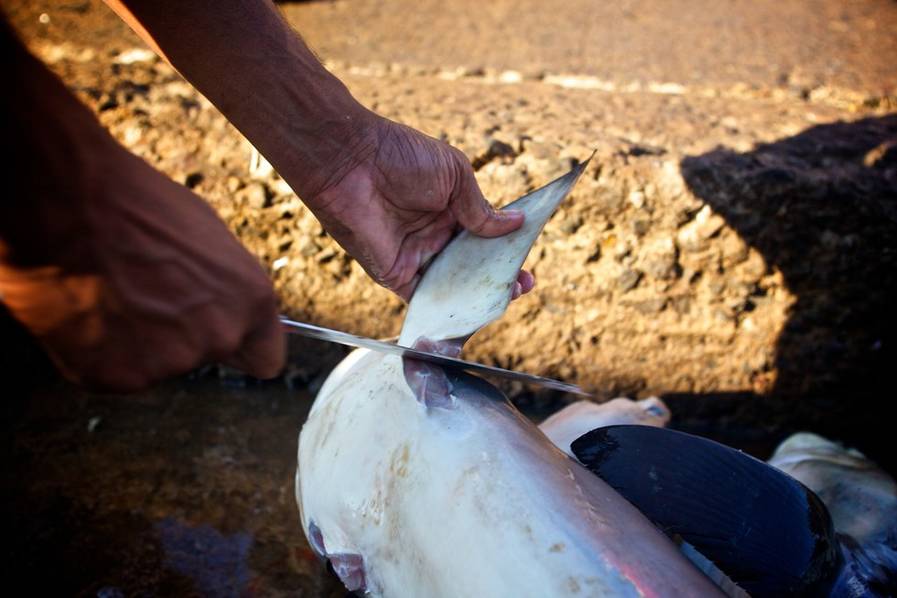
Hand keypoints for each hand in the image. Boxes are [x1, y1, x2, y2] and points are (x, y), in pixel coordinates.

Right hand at [0, 136, 284, 391]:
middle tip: (145, 293)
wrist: (67, 200)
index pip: (266, 359)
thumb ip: (226, 287)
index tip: (221, 336)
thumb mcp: (208, 237)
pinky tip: (88, 309)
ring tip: (111, 292)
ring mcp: (169, 362)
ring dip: (138, 341)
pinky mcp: (117, 377)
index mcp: (251, 302)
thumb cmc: (137, 204)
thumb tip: (227, 306)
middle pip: (206, 356)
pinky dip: (99, 350)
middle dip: (182, 335)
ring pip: (158, 364)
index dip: (241, 347)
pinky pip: (114, 371)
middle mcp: (219, 337)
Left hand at [305, 116, 535, 299]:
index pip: (484, 236)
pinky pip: (425, 299)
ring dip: (478, 295)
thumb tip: (516, 224)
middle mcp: (434, 235)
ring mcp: (416, 256)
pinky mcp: (397, 275)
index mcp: (449, 208)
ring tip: (505, 298)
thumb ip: (481, 208)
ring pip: (453, 285)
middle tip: (521, 285)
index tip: (526, 259)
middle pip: (472, 264)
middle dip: (498, 276)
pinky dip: (447, 308)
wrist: (351, 162)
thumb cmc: (401, 156)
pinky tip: (471, 312)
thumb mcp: (454, 174)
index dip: (506, 249)